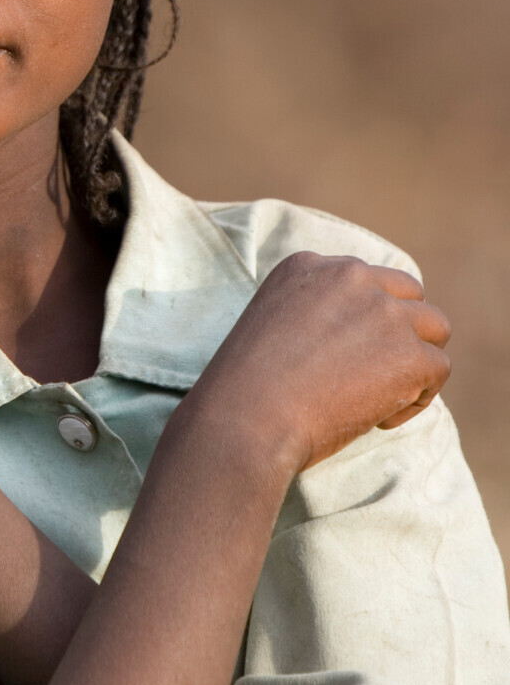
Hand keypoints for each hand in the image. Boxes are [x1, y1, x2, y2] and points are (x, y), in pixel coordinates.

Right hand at [185, 251, 450, 473]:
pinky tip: (379, 418)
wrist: (246, 419)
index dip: (362, 322)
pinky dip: (415, 399)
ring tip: (382, 396)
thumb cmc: (248, 391)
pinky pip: (438, 369)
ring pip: (434, 327)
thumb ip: (314, 316)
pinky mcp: (408, 352)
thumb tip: (357, 343)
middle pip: (408, 295)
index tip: (342, 357)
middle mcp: (350, 276)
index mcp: (308, 266)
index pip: (365, 282)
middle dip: (399, 333)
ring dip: (416, 360)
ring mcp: (384, 312)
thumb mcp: (271, 327)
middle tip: (371, 375)